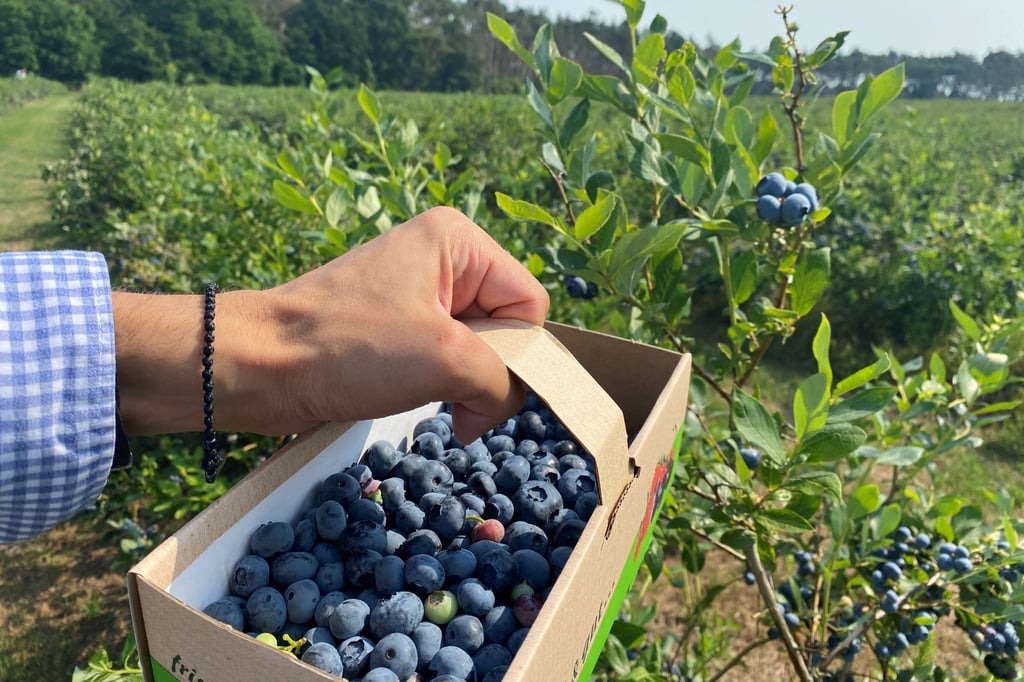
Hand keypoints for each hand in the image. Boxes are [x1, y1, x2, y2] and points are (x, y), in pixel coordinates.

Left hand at [114, 207, 549, 442]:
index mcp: (458, 241)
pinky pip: (443, 359)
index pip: (528, 304)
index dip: (517, 352)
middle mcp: (441, 258)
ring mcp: (416, 292)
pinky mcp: (394, 327)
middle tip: (449, 394)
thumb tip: (493, 407)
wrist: (257, 367)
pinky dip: (438, 386)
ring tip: (422, 393)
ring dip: (461, 384)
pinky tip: (411, 397)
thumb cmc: (346, 348)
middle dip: (486, 371)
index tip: (477, 383)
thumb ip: (503, 381)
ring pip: (476, 349)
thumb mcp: (447, 359)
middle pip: (505, 326)